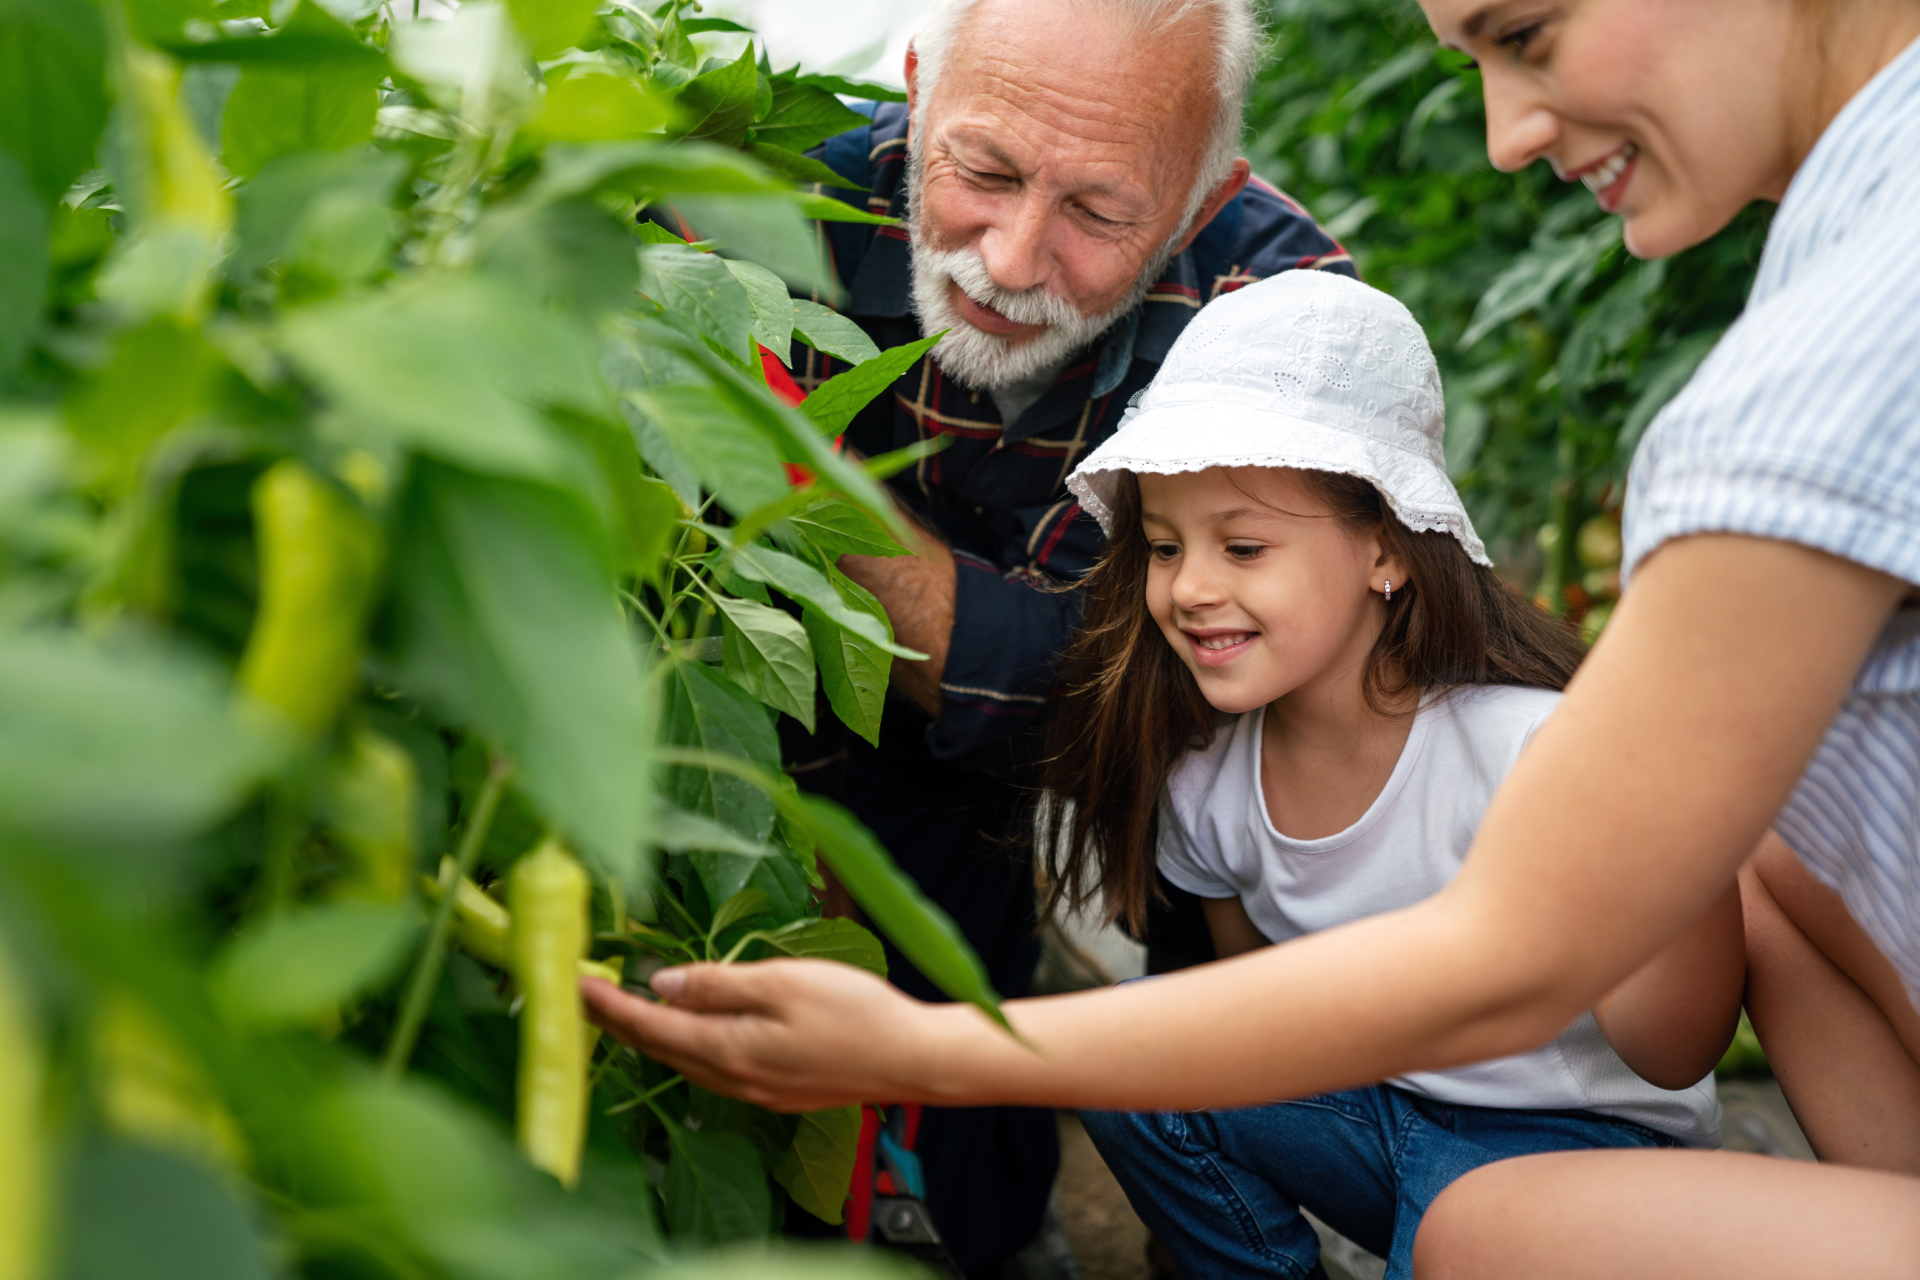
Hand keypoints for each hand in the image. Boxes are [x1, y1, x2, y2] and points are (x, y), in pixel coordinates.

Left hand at [580, 959, 953, 1111]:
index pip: (649, 1024)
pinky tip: (690, 1031)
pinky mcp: (777, 1091)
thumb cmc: (855, 1014)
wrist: (912, 1060)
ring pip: (684, 1061)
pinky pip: (713, 1069)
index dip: (608, 1004)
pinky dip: (686, 1046)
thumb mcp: (784, 982)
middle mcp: (733, 1078)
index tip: (574, 982)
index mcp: (728, 1048)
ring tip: (624, 1008)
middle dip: (618, 1020)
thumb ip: (719, 984)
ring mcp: (755, 1090)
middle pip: (659, 1048)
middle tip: (583, 993)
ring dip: (650, 1035)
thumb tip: (663, 984)